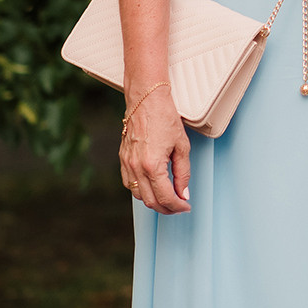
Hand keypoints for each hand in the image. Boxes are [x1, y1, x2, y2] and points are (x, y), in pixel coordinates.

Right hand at [120, 81, 191, 214]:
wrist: (146, 99)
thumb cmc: (165, 118)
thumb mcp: (182, 146)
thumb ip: (183, 172)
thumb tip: (183, 193)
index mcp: (152, 165)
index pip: (165, 197)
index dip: (177, 206)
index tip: (185, 206)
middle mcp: (136, 167)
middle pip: (150, 201)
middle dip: (166, 208)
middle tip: (179, 206)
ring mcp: (127, 164)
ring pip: (138, 195)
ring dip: (153, 200)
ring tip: (168, 197)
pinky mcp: (122, 159)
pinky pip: (129, 183)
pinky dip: (141, 190)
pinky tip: (152, 186)